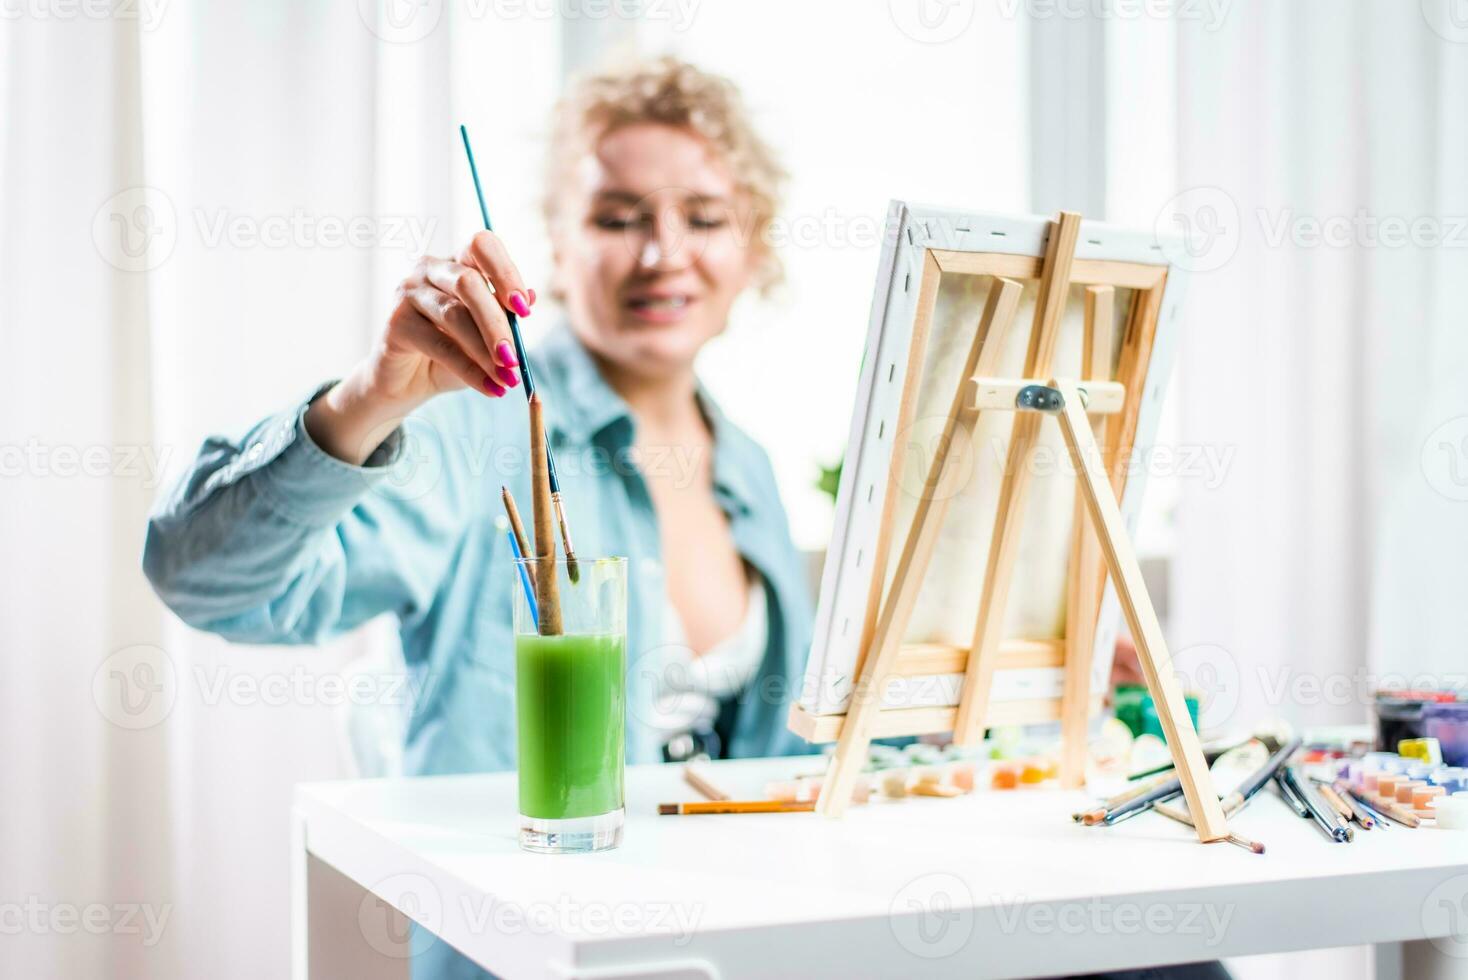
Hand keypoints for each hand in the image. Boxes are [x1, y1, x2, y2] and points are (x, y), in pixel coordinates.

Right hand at [306, 232, 535, 463]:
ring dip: (486, 350)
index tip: (525, 310)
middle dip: (498, 323)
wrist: (408, 383)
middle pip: (468, 282)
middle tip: (515, 358)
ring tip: (508, 378)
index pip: (481, 246)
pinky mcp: (396, 322)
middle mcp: (430, 268)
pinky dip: (469, 370)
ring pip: (454, 314)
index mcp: (457, 262)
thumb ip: (505, 316)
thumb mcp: (486, 335)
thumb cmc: (452, 352)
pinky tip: (490, 388)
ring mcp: (408, 291)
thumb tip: (532, 296)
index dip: (506, 272)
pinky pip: (439, 345)